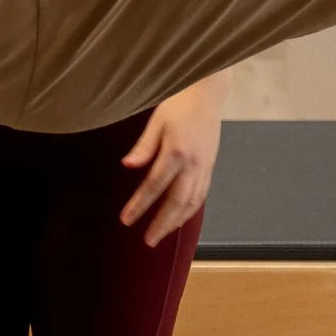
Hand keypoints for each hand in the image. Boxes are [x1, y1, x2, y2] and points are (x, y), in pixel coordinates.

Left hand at [120, 73, 226, 247]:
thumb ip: (143, 146)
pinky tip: (180, 218)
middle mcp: (192, 164)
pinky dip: (190, 211)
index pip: (154, 185)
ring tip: (161, 235)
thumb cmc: (178, 103)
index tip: (125, 220)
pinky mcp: (210, 167)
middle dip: (161, 224)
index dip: (139, 205)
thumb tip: (127, 165)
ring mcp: (204, 167)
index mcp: (175, 151)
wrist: (207, 94)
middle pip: (176, 201)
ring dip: (176, 222)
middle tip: (147, 241)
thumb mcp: (156, 120)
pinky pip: (201, 195)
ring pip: (191, 202)